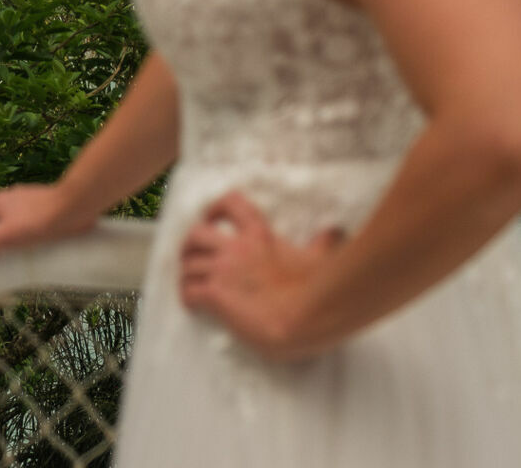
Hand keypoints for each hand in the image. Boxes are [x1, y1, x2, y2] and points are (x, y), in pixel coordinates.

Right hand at [0, 184, 97, 266]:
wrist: (75, 205)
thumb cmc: (40, 220)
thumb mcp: (7, 235)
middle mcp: (12, 198)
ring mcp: (30, 201)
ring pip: (13, 220)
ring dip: (10, 235)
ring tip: (14, 256)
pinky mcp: (46, 208)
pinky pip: (31, 222)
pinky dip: (28, 234)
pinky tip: (35, 247)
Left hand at [178, 192, 346, 361]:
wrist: (305, 317)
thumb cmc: (315, 289)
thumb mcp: (320, 259)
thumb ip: (322, 244)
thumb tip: (334, 232)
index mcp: (260, 236)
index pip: (232, 205)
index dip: (215, 208)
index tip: (210, 217)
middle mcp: (237, 248)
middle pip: (196, 234)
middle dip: (188, 246)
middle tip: (191, 257)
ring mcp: (224, 270)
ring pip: (188, 264)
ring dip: (186, 275)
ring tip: (189, 285)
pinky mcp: (215, 294)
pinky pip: (189, 291)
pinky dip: (186, 297)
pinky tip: (192, 306)